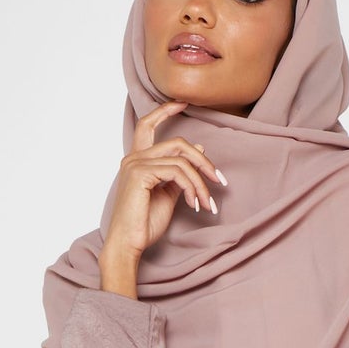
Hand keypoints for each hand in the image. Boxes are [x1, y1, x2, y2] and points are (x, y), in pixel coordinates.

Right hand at [101, 101, 227, 258]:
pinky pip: (177, 172)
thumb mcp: (168, 195)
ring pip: (181, 160)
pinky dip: (192, 187)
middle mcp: (133, 158)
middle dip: (203, 161)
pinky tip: (194, 204)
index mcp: (137, 161)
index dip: (164, 111)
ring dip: (201, 183)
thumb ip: (180, 173)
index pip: (147, 125)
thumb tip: (198, 150)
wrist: (129, 244)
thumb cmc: (144, 224)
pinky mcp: (140, 174)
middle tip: (219, 181)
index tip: (182, 103)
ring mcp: (135, 165)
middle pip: (177, 143)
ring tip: (206, 203)